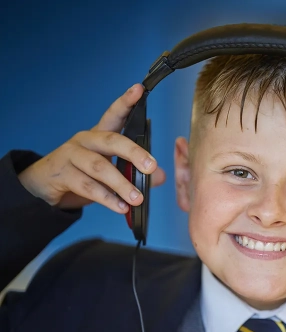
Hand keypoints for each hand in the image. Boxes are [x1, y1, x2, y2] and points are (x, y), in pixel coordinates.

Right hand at [18, 84, 165, 212]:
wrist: (43, 186)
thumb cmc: (81, 174)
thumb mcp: (110, 172)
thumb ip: (135, 172)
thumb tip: (161, 176)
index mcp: (99, 135)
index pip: (114, 114)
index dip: (126, 102)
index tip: (139, 89)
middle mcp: (85, 140)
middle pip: (111, 140)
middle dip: (134, 153)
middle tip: (152, 166)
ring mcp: (72, 156)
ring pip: (100, 167)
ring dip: (121, 185)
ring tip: (138, 198)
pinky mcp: (62, 174)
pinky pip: (88, 187)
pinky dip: (107, 199)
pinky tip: (121, 207)